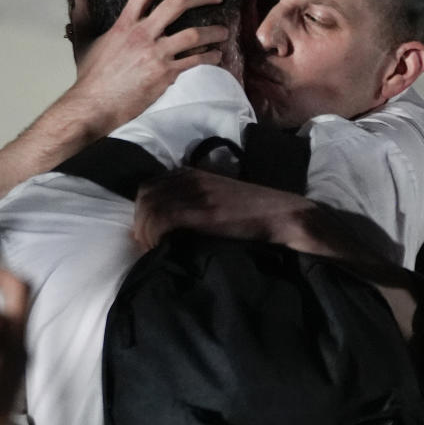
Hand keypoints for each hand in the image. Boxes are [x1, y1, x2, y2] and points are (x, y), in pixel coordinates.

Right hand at [67, 0, 230, 129]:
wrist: (93, 106)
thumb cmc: (89, 76)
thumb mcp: (84, 40)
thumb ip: (82, 13)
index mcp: (125, 22)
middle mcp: (142, 34)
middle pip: (178, 2)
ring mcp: (155, 54)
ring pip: (194, 33)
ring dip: (215, 30)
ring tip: (224, 31)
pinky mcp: (165, 75)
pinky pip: (195, 61)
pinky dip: (211, 57)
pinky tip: (216, 55)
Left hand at [133, 169, 315, 251]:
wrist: (282, 216)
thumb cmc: (251, 213)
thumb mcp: (216, 198)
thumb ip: (192, 201)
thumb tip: (165, 223)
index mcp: (190, 173)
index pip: (148, 188)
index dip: (142, 212)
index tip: (147, 234)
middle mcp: (189, 178)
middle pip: (145, 198)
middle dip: (141, 224)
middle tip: (148, 246)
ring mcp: (196, 193)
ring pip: (151, 210)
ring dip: (147, 234)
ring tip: (156, 251)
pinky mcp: (204, 210)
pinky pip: (164, 220)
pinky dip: (157, 237)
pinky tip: (164, 249)